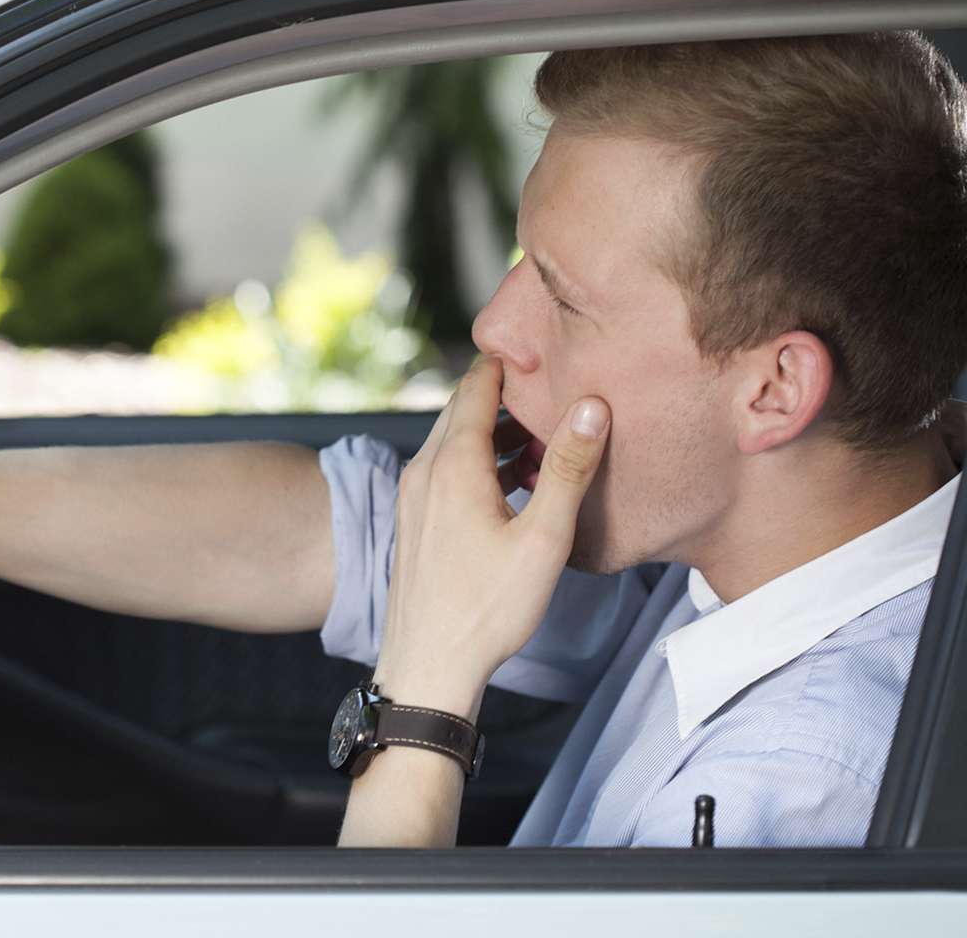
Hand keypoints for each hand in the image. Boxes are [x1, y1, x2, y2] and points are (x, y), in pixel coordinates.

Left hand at [373, 356, 610, 715]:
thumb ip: (566, 469)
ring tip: (542, 431)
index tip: (540, 340)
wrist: (427, 665)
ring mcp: (413, 496)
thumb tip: (591, 407)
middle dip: (504, 391)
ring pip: (453, 441)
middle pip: (462, 410)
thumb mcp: (542, 538)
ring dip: (493, 430)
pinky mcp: (414, 521)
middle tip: (550, 378)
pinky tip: (510, 479)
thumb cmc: (486, 609)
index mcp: (451, 464)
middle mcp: (422, 471)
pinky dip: (477, 460)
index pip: (475, 386)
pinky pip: (445, 470)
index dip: (506, 359)